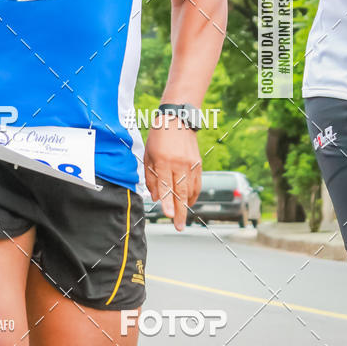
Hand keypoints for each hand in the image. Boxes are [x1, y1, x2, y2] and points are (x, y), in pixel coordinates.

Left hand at [144, 117, 201, 231]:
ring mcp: (190, 163)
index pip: (165, 185)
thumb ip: (151, 176)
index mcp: (163, 160)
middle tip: (178, 226)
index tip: (168, 214)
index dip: (167, 201)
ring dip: (186, 206)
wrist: (177, 118)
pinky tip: (188, 203)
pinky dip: (193, 196)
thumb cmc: (158, 136)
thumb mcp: (148, 154)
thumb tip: (155, 197)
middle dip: (179, 211)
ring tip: (182, 220)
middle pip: (180, 191)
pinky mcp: (198, 163)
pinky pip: (197, 184)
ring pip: (190, 190)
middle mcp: (178, 163)